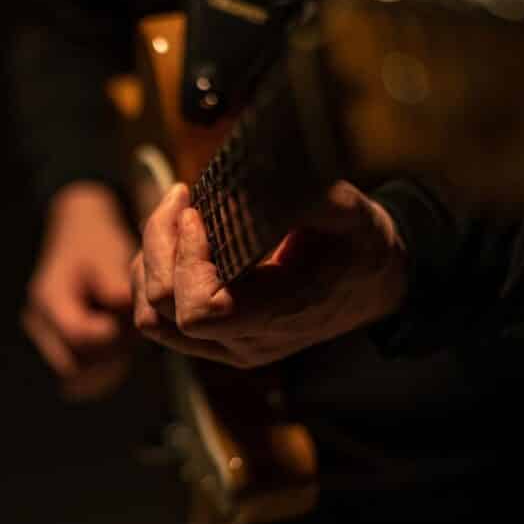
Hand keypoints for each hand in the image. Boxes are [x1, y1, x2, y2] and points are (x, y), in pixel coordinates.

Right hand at [22, 182, 136, 399]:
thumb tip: (124, 311)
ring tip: (126, 336)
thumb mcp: (108, 253)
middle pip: (73, 364)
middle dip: (108, 356)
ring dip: (105, 362)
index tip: (130, 320)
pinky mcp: (55, 342)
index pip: (78, 336)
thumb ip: (115, 285)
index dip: (110, 335)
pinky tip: (118, 345)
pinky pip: (77, 369)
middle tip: (132, 335)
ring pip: (76, 372)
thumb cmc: (95, 242)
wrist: (77, 233)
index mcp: (48, 297)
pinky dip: (99, 365)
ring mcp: (43, 335)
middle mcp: (38, 321)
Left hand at [131, 181, 407, 368]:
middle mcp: (246, 342)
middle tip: (180, 199)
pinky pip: (157, 318)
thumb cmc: (360, 246)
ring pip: (151, 318)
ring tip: (172, 215)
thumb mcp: (350, 213)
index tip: (198, 213)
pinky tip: (172, 238)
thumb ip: (308, 197)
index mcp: (279, 315)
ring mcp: (226, 346)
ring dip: (149, 261)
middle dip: (159, 246)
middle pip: (164, 310)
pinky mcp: (214, 338)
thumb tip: (255, 177)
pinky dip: (152, 275)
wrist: (374, 284)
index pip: (202, 310)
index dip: (187, 261)